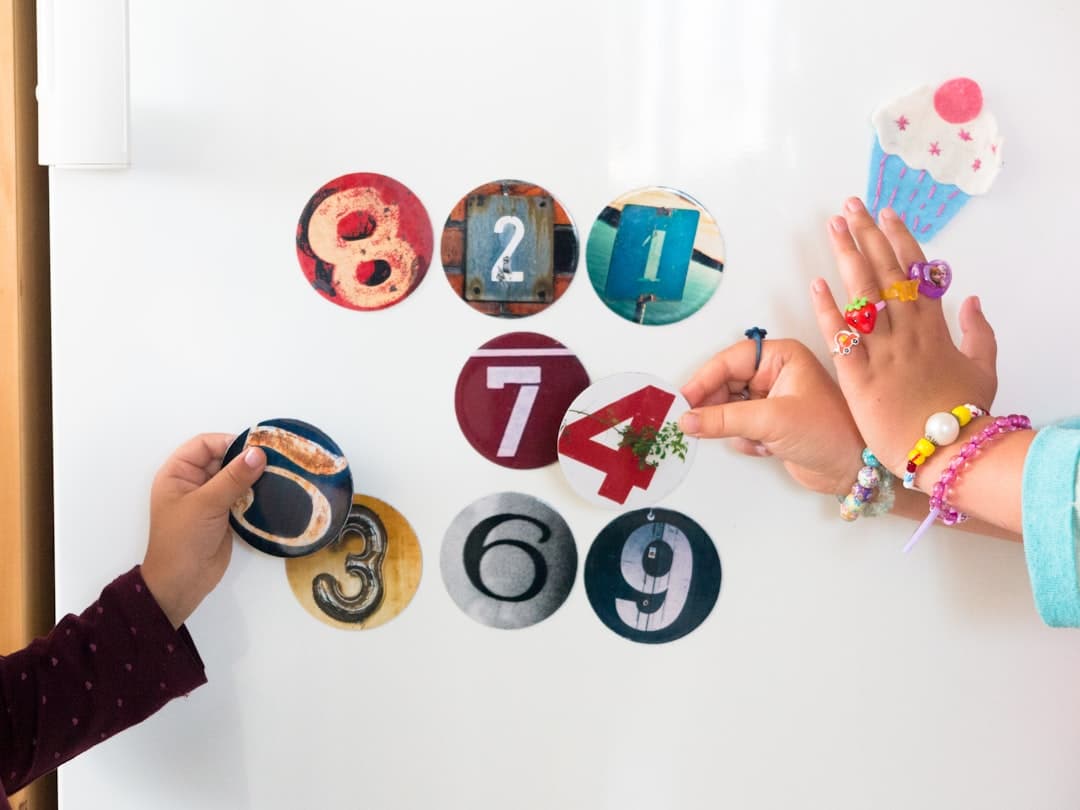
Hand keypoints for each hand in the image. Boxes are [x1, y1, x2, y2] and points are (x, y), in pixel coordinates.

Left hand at [142, 434, 265, 627]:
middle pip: (223, 459)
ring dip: (254, 477)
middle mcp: (193, 482)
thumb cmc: (183, 539)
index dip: (229, 442)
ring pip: (235, 477)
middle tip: (276, 459)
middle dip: (246, 459)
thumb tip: (259, 453)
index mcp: (178, 473)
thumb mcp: (206, 504)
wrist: (182, 583)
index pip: (205, 445)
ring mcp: (210, 499)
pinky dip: (257, 493)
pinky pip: (243, 496)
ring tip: (279, 474)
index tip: (257, 448)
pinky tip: (274, 492)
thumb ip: (233, 477)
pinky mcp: (225, 514)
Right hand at [679, 337, 864, 494]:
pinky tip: (765, 448)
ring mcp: (771, 399)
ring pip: (729, 407)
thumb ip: (724, 419)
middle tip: (696, 421)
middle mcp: (775, 373)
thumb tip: (687, 420)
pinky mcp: (769, 424)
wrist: (852, 470)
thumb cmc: (829, 433)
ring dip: (733, 426)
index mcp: (782, 357)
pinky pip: (737, 427)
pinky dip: (744, 439)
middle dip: (716, 405)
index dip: (705, 378)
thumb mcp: (772, 421)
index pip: (731, 360)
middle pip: (725, 382)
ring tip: (748, 438)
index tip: (685, 398)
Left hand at [812, 198, 998, 478]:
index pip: (916, 273)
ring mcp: (884, 353)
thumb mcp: (984, 369)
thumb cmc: (965, 415)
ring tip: (833, 227)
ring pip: (863, 295)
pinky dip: (828, 309)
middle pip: (886, 273)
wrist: (949, 452)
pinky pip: (841, 337)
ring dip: (846, 257)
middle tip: (850, 206)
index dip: (900, 240)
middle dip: (867, 236)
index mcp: (936, 329)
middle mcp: (909, 333)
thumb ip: (980, 332)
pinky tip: (816, 284)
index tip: (887, 214)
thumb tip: (973, 300)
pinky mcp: (860, 377)